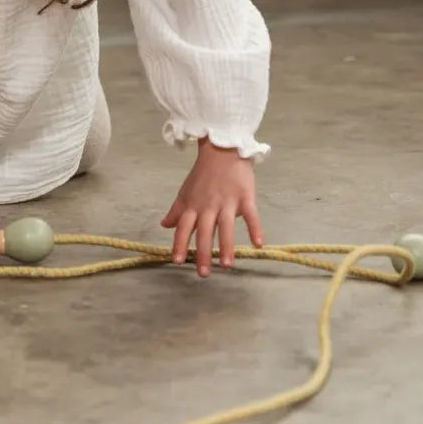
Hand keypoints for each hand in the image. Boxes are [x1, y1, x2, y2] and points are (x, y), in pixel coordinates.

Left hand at [161, 139, 263, 277]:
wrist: (222, 150)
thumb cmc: (203, 174)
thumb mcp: (185, 192)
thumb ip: (176, 211)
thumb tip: (164, 226)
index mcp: (193, 205)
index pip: (184, 228)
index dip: (179, 244)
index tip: (177, 261)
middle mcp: (208, 206)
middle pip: (204, 232)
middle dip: (203, 253)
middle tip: (203, 274)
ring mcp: (227, 202)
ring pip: (226, 226)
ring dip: (226, 246)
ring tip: (226, 265)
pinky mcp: (245, 197)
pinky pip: (251, 214)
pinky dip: (255, 228)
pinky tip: (257, 244)